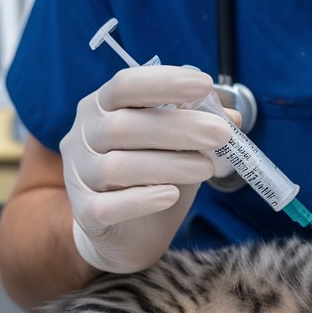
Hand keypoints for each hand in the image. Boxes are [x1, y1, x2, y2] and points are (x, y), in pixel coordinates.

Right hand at [60, 65, 233, 272]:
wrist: (128, 231)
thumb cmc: (153, 174)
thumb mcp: (178, 144)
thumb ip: (198, 125)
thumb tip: (232, 116)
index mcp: (103, 106)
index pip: (125, 85)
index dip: (164, 81)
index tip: (204, 84)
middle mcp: (84, 135)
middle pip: (124, 125)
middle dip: (179, 127)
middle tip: (222, 134)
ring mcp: (79, 174)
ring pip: (117, 167)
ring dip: (169, 165)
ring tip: (207, 169)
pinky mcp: (84, 213)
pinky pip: (107, 206)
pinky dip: (141, 200)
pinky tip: (170, 196)